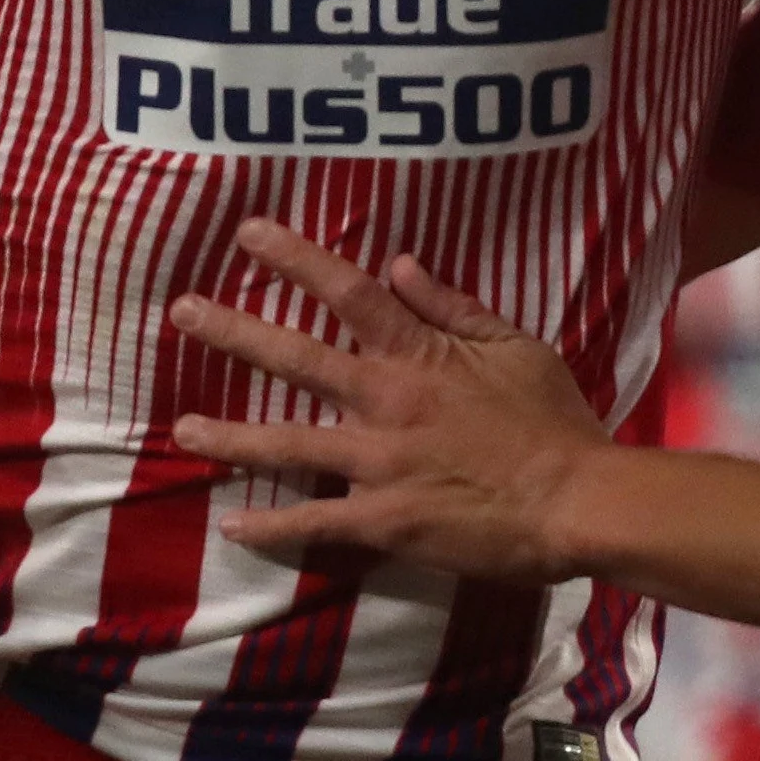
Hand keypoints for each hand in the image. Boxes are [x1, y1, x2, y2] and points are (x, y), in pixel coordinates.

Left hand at [170, 222, 609, 583]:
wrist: (577, 500)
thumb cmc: (553, 421)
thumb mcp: (515, 347)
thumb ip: (452, 306)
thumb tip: (397, 263)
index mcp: (418, 355)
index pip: (348, 292)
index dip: (295, 258)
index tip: (249, 233)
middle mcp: (385, 401)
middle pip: (296, 359)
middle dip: (234, 332)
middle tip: (183, 312)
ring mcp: (378, 464)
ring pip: (287, 444)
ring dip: (230, 436)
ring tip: (182, 430)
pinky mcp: (383, 521)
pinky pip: (315, 522)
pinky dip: (271, 527)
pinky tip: (232, 526)